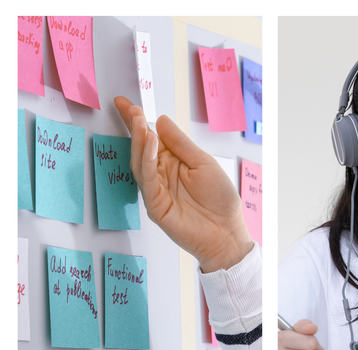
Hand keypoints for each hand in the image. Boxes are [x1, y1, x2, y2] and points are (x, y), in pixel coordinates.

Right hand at [114, 96, 251, 271]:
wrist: (227, 232)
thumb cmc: (220, 199)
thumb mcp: (204, 163)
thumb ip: (181, 144)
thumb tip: (161, 120)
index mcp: (174, 162)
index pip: (152, 138)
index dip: (138, 120)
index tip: (125, 102)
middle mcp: (162, 174)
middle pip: (142, 147)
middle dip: (134, 126)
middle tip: (127, 107)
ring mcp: (156, 190)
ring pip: (141, 162)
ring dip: (140, 141)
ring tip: (140, 122)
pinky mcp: (155, 205)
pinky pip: (147, 180)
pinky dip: (147, 161)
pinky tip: (149, 144)